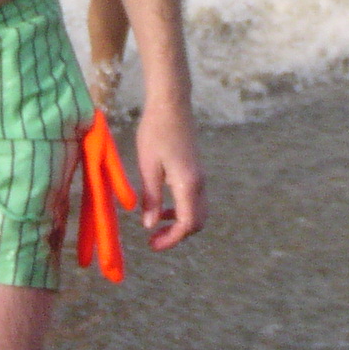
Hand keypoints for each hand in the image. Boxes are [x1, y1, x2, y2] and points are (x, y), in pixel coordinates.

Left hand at [133, 102, 203, 251]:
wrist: (171, 104)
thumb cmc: (155, 131)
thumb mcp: (148, 166)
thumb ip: (150, 197)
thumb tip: (149, 225)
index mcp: (187, 184)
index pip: (186, 224)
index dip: (171, 239)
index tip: (152, 244)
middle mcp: (199, 183)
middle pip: (197, 222)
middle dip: (177, 236)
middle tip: (154, 240)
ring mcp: (200, 176)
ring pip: (197, 212)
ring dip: (179, 223)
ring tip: (155, 226)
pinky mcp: (196, 170)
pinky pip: (194, 199)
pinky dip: (181, 210)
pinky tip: (161, 206)